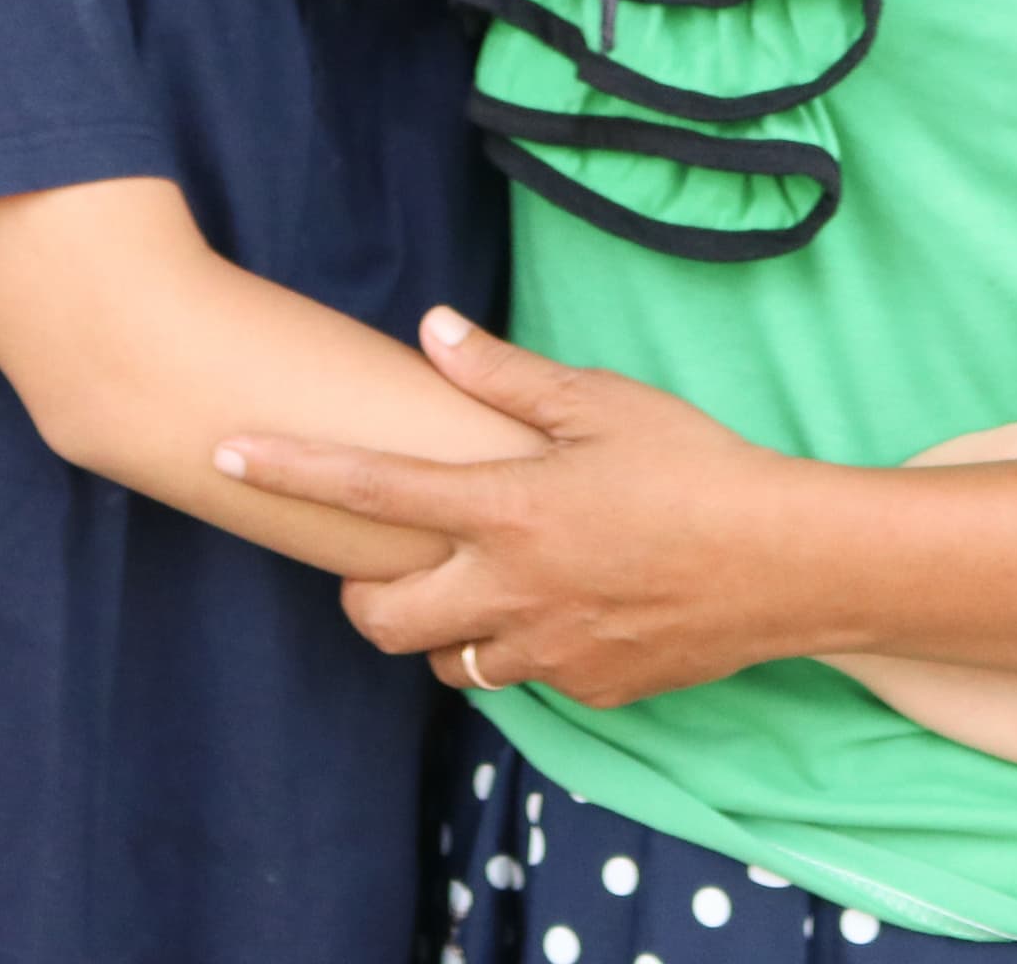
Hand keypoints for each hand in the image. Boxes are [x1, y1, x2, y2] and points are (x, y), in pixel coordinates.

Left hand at [215, 308, 806, 707]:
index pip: (368, 490)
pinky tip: (563, 603)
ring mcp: (547, 651)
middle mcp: (509, 590)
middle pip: (380, 618)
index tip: (227, 454)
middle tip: (385, 557)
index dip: (289, 470)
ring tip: (479, 578)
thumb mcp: (602, 402)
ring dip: (442, 626)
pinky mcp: (587, 688)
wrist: (789, 564)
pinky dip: (520, 644)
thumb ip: (504, 376)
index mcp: (506, 509)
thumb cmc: (699, 466)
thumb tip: (433, 329)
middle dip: (361, 591)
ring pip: (447, 661)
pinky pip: (523, 675)